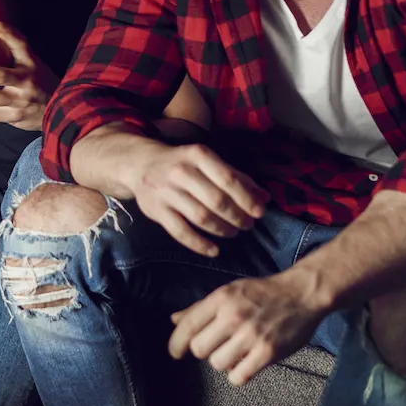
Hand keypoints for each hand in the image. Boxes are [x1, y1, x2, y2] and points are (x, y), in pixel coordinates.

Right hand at [130, 144, 268, 256]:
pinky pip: (181, 232)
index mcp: (198, 155)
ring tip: (233, 232)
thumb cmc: (183, 163)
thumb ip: (237, 178)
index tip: (259, 212)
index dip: (247, 198)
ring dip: (222, 229)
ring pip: (201, 217)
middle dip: (237, 216)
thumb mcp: (208, 161)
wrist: (141, 164)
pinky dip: (200, 244)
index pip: (228, 179)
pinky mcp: (157, 211)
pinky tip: (214, 250)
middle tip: (247, 225)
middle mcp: (181, 172)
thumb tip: (265, 198)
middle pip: (216, 200)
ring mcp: (167, 192)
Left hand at [168, 272, 324, 386]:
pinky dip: (238, 373)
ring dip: (223, 361)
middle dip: (204, 351)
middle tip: (216, 346)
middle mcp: (233, 316)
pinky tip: (245, 362)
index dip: (176, 343)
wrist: (301, 293)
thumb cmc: (262, 292)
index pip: (188, 325)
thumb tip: (174, 319)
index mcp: (221, 298)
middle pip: (199, 348)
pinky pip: (238, 376)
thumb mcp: (229, 291)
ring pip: (217, 363)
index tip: (175, 353)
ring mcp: (251, 335)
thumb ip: (201, 307)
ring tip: (234, 351)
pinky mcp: (267, 352)